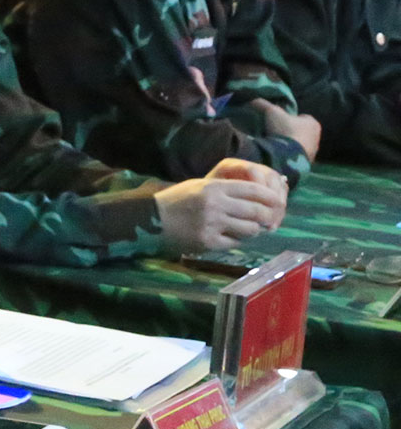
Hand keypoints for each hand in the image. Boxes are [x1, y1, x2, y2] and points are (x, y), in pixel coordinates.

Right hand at [156, 158, 289, 247]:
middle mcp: (216, 204)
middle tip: (271, 219)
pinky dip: (237, 240)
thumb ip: (228, 190)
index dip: (270, 197)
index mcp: (215, 187)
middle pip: (256, 210)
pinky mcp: (207, 242)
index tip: (278, 202)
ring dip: (254, 230)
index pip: (254, 190)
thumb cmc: (177, 200)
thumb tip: (259, 197)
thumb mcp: (201, 186)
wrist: (150, 219)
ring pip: (249, 229)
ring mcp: (212, 224)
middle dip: (267, 216)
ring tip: (249, 229)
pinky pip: (235, 243)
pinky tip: (230, 237)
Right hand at [248, 100, 321, 157]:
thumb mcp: (271, 112)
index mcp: (313, 122)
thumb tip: (252, 99)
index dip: (290, 118)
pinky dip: (289, 155)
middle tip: (275, 133)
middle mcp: (317, 137)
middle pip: (301, 131)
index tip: (278, 122)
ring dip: (290, 144)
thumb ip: (263, 104)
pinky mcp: (307, 164)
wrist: (287, 156)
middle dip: (290, 132)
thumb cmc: (284, 130)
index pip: (302, 117)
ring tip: (275, 145)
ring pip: (299, 144)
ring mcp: (313, 152)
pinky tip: (278, 155)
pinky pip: (296, 157)